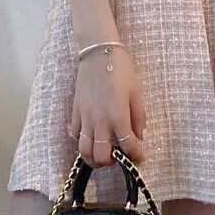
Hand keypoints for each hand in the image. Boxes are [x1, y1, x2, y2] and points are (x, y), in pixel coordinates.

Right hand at [66, 46, 147, 168]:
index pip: (128, 146)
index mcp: (118, 116)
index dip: (136, 155)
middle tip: (118, 156)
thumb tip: (139, 135)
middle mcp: (99, 121)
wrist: (98, 52)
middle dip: (111, 162)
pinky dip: (81, 140)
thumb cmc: (120, 69)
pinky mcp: (75, 111)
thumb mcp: (136, 91)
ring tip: (103, 153)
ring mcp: (84, 117)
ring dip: (94, 158)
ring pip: (84, 150)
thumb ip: (138, 116)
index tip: (139, 157)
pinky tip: (90, 136)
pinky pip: (74, 134)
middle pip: (101, 157)